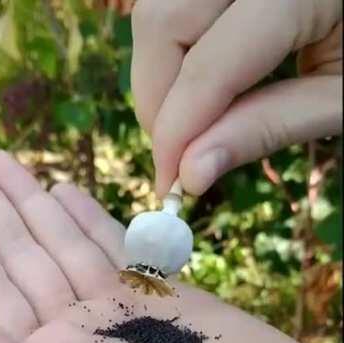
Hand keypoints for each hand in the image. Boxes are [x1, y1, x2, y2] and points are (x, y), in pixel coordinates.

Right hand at [131, 0, 341, 195]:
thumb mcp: (342, 97)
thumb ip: (267, 127)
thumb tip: (191, 173)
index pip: (207, 65)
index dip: (175, 131)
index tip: (170, 185)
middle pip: (162, 22)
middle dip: (157, 103)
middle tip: (176, 156)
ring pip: (157, 11)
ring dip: (159, 77)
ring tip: (190, 124)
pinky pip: (176, 5)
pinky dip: (175, 52)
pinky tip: (200, 86)